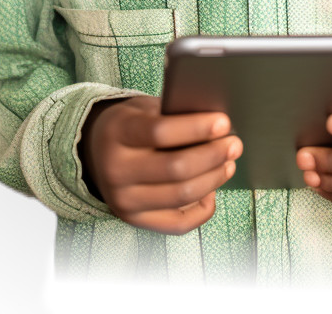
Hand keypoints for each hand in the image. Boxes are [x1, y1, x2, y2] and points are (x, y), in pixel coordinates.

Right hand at [79, 95, 241, 234]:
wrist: (96, 150)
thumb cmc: (132, 123)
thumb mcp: (144, 108)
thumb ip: (173, 113)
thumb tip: (217, 123)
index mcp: (117, 133)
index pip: (160, 132)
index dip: (196, 127)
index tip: (224, 122)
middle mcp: (116, 170)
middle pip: (176, 168)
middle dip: (213, 155)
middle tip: (235, 144)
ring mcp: (123, 200)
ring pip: (181, 196)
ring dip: (213, 179)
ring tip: (229, 163)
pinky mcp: (134, 220)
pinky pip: (178, 223)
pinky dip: (202, 208)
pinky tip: (212, 190)